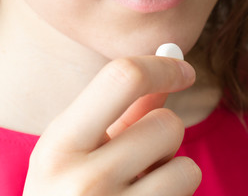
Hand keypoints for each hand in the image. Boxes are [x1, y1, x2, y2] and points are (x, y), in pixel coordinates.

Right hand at [24, 56, 200, 194]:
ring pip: (187, 168)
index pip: (123, 79)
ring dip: (173, 173)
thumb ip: (122, 109)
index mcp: (59, 146)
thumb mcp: (77, 149)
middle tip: (140, 156)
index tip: (184, 71)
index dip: (163, 66)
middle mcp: (85, 182)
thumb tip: (170, 66)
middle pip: (168, 124)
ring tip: (141, 186)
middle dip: (164, 136)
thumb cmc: (67, 193)